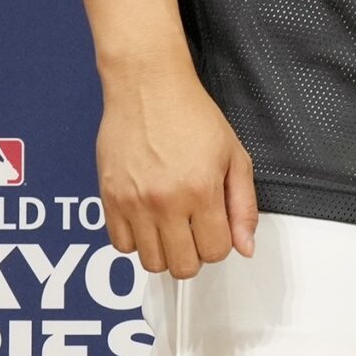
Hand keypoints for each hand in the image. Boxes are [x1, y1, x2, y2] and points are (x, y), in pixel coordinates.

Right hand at [96, 60, 258, 278]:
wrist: (148, 88)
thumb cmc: (192, 116)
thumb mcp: (234, 155)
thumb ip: (243, 206)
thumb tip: (246, 246)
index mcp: (201, 191)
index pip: (215, 252)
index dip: (221, 244)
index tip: (217, 229)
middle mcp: (165, 202)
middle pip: (181, 266)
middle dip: (195, 254)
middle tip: (195, 230)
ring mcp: (133, 203)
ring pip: (150, 263)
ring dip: (165, 251)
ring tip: (172, 225)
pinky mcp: (109, 199)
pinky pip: (120, 246)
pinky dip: (136, 241)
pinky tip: (148, 220)